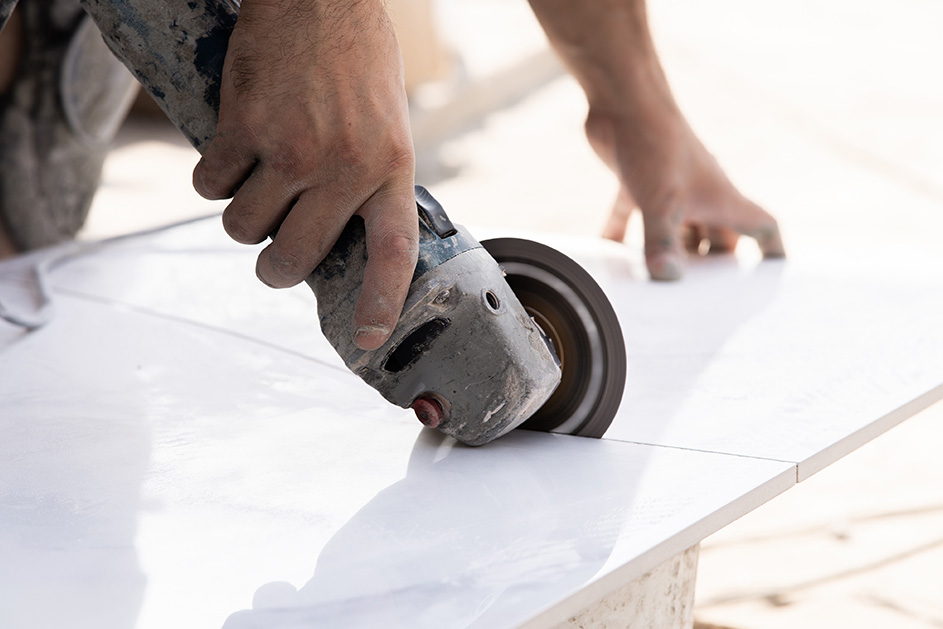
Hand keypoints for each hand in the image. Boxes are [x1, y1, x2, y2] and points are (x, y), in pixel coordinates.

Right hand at [192, 0, 417, 348]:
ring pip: (241, 228)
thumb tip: (339, 230)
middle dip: (274, 270)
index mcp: (390, 169)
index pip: (393, 253)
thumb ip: (369, 179)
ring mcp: (292, 150)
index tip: (371, 338)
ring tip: (256, 181)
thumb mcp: (387, 124)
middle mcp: (344, 168)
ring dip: (240, 215)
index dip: (382, 302)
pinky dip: (212, 176)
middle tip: (271, 262)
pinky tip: (231, 149)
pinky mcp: (245, 128)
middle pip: (292, 258)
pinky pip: (210, 185)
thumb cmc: (357, 56)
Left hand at [529, 0, 783, 279]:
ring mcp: (669, 189)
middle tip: (703, 298)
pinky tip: (610, 256)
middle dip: (713, 266)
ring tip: (659, 286)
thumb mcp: (660, 200)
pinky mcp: (637, 182)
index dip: (772, 251)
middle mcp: (701, 195)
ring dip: (669, 254)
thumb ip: (663, 242)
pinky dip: (622, 236)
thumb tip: (668, 278)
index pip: (762, 226)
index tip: (771, 279)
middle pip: (718, 238)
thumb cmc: (653, 144)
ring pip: (677, 230)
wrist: (623, 100)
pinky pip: (631, 216)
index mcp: (721, 198)